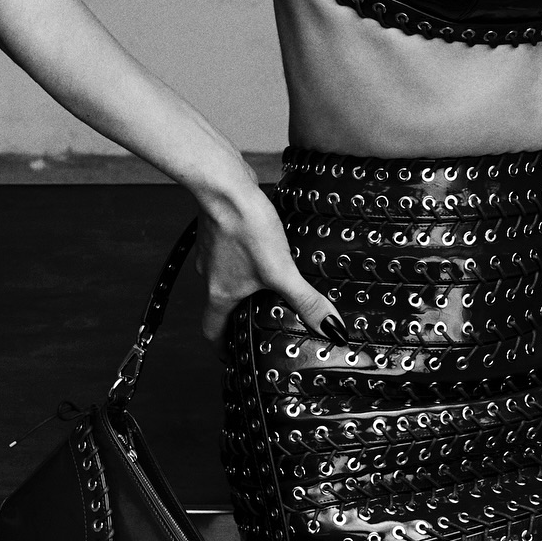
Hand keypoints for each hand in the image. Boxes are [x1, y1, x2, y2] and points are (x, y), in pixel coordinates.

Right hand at [195, 176, 343, 341]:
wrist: (224, 185)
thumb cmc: (246, 228)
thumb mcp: (282, 271)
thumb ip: (306, 301)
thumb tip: (331, 329)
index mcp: (219, 294)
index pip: (212, 331)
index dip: (222, 347)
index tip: (234, 355)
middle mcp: (209, 276)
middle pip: (220, 304)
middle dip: (239, 314)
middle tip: (259, 319)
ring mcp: (212, 251)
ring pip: (225, 276)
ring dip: (243, 283)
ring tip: (270, 284)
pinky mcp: (219, 230)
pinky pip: (231, 252)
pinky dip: (245, 257)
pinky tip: (265, 249)